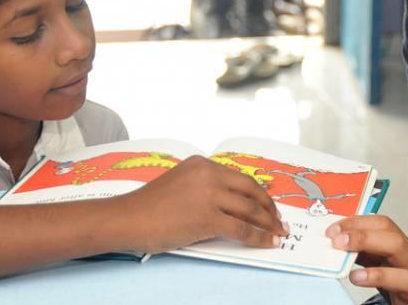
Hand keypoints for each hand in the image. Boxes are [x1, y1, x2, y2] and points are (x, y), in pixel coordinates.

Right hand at [119, 155, 287, 253]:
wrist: (128, 218)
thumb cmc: (148, 206)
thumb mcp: (180, 184)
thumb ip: (203, 187)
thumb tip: (229, 204)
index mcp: (202, 164)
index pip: (239, 178)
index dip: (258, 193)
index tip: (268, 203)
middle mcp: (209, 174)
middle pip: (251, 190)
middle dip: (269, 207)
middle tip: (279, 219)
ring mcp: (209, 195)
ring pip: (250, 210)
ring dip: (268, 224)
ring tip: (278, 233)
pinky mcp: (208, 217)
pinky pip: (242, 229)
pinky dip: (259, 238)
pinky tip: (268, 243)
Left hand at [327, 215, 407, 304]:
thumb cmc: (405, 282)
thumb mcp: (384, 264)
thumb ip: (364, 254)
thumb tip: (337, 244)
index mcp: (398, 244)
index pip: (380, 223)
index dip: (356, 221)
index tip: (333, 229)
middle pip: (389, 231)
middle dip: (360, 231)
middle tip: (336, 239)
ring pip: (398, 247)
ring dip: (368, 245)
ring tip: (344, 252)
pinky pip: (403, 279)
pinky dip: (378, 276)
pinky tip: (358, 277)